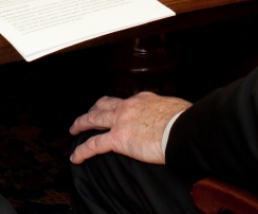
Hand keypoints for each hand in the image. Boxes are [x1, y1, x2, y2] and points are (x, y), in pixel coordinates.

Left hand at [69, 92, 192, 164]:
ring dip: (80, 124)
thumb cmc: (183, 120)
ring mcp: (120, 122)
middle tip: (86, 116)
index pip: (123, 101)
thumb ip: (165, 111)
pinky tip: (76, 157)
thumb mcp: (173, 107)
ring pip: (92, 120)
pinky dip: (82, 151)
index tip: (114, 110)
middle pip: (103, 105)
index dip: (115, 106)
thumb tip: (171, 115)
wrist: (182, 130)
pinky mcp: (118, 139)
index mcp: (142, 100)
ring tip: (74, 130)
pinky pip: (94, 145)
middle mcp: (127, 107)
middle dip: (92, 111)